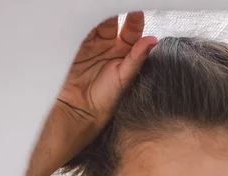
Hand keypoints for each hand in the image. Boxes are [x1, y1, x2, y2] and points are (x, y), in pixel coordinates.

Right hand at [55, 11, 157, 145]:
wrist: (78, 112)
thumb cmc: (104, 101)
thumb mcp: (124, 78)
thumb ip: (136, 58)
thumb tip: (152, 40)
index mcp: (124, 53)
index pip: (131, 30)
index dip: (134, 19)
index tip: (137, 10)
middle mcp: (108, 47)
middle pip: (113, 21)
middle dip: (116, 10)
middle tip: (121, 5)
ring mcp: (90, 45)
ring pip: (97, 22)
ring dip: (100, 13)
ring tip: (105, 7)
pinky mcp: (74, 45)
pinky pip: (80, 28)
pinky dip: (84, 20)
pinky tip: (88, 14)